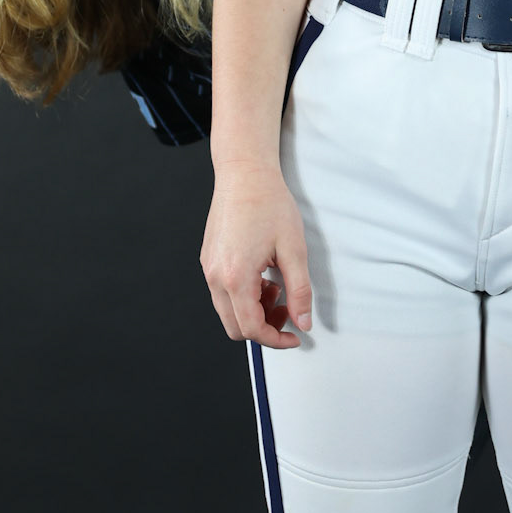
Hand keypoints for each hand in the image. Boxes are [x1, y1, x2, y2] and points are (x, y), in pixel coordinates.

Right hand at [200, 163, 312, 349]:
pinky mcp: (208, 260)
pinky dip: (243, 296)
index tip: (295, 336)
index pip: (252, 329)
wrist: (244, 172)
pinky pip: (222, 293)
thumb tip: (303, 323)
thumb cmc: (269, 203)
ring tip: (276, 285)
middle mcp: (216, 277)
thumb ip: (300, 291)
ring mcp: (209, 268)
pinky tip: (262, 274)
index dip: (276, 339)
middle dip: (264, 327)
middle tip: (287, 309)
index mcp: (236, 277)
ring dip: (254, 311)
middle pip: (235, 327)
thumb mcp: (294, 249)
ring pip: (227, 311)